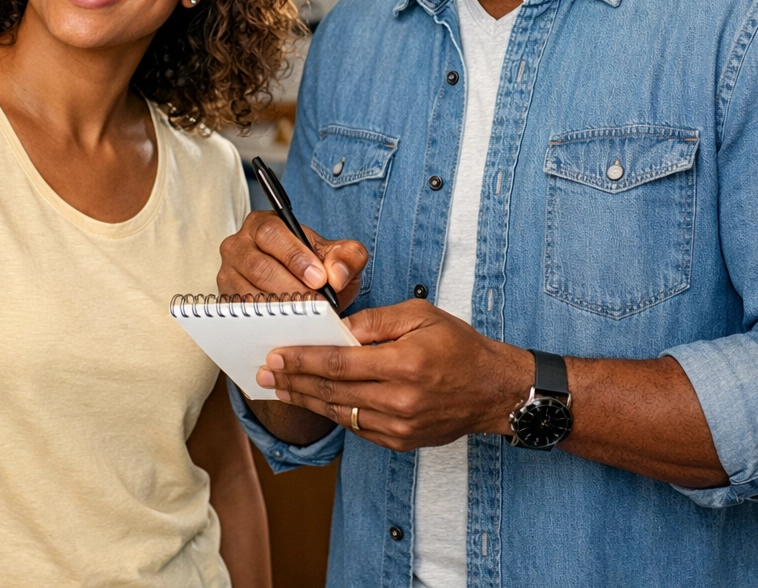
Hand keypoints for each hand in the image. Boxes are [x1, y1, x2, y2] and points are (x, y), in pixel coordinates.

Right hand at [218, 210, 368, 309]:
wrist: (308, 290)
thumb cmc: (318, 266)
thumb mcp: (340, 256)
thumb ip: (347, 257)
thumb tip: (337, 274)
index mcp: (263, 224)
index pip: (271, 234)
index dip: (294, 257)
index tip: (318, 279)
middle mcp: (238, 246)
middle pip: (258, 266)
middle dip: (290, 288)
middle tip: (316, 305)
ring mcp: (228, 275)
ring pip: (248, 293)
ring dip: (279, 308)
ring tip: (306, 318)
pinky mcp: (227, 302)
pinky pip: (242, 315)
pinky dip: (265, 323)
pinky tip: (288, 328)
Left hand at [256, 299, 534, 451]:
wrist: (493, 390)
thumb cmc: (458, 345)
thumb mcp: (419, 315)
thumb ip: (374, 321)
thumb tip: (336, 328)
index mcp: (403, 364)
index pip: (338, 363)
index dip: (302, 359)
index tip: (276, 354)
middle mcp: (399, 400)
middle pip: (332, 391)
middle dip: (293, 381)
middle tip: (264, 373)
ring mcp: (400, 427)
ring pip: (340, 413)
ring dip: (305, 400)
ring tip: (278, 389)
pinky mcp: (402, 442)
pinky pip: (357, 427)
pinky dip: (333, 413)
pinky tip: (313, 401)